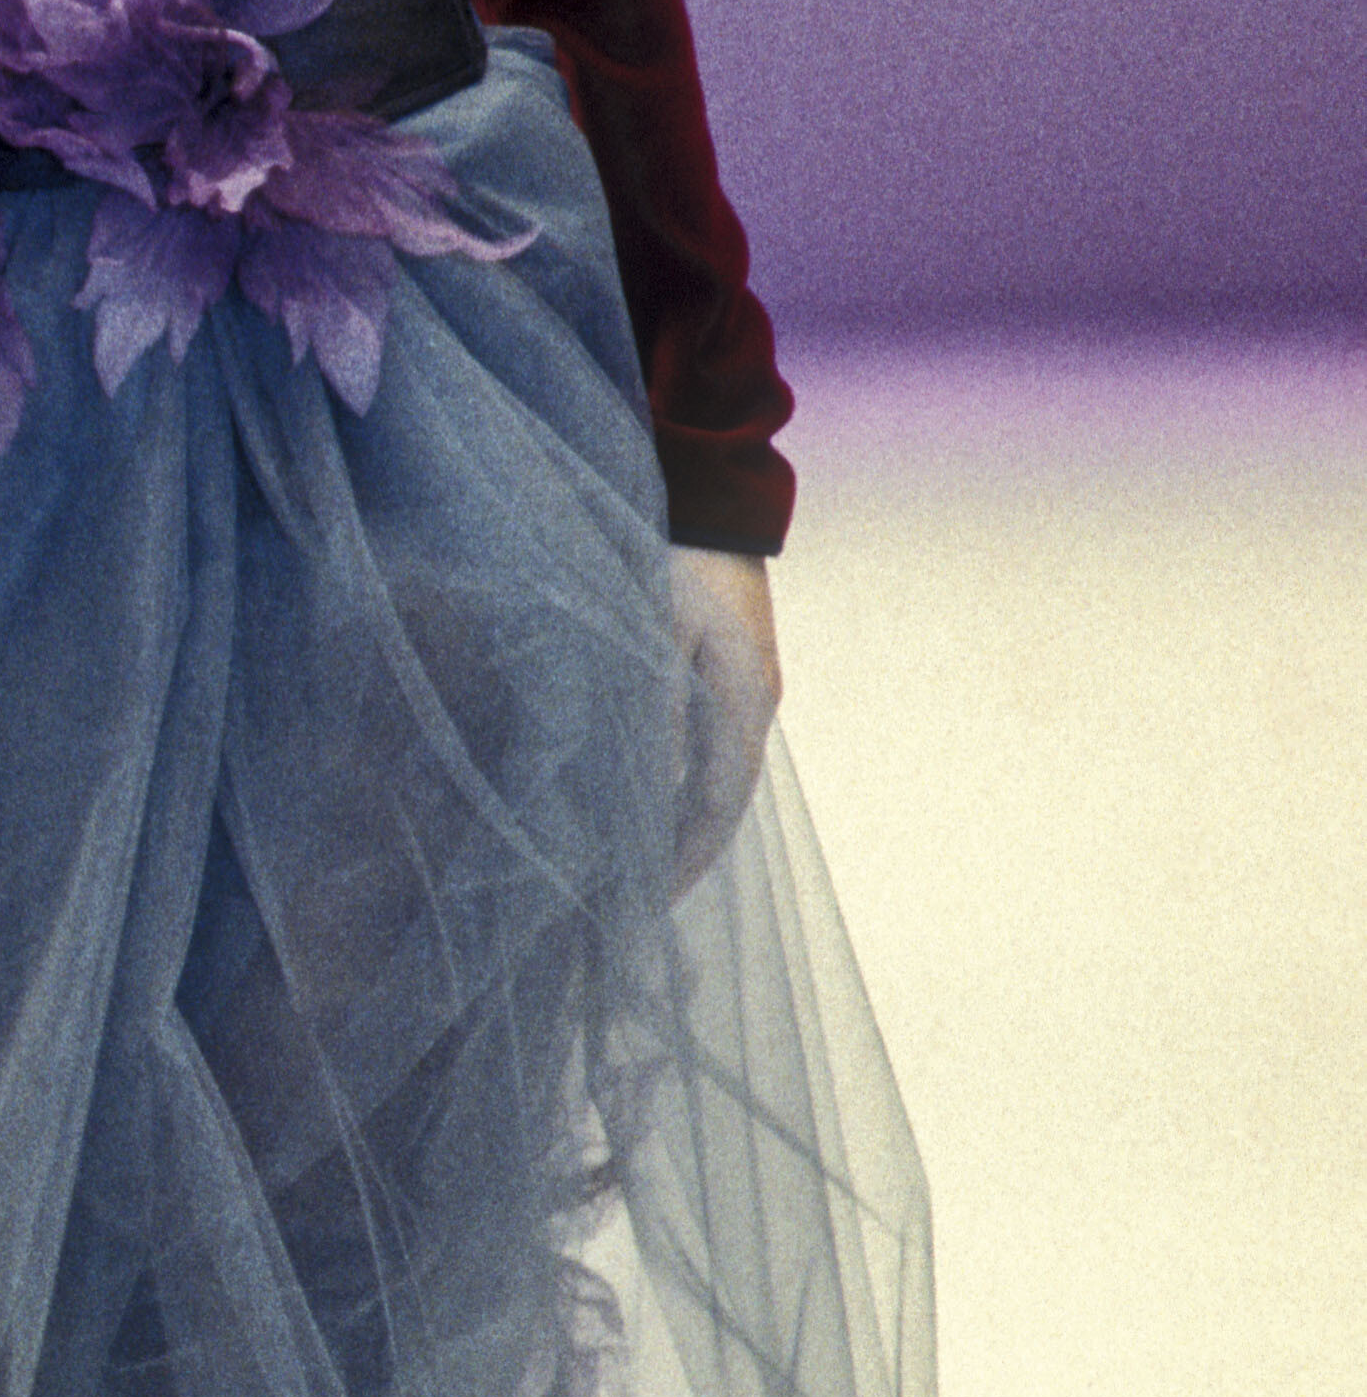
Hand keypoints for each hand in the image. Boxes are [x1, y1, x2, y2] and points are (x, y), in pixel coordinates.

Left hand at [665, 545, 780, 896]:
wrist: (713, 495)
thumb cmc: (673, 558)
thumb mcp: (652, 632)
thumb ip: (653, 709)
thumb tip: (648, 786)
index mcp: (744, 702)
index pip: (719, 806)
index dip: (685, 859)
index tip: (648, 901)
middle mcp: (756, 702)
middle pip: (725, 801)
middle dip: (685, 852)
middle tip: (640, 898)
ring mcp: (752, 684)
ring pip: (722, 776)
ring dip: (688, 820)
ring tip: (645, 862)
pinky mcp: (736, 668)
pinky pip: (717, 747)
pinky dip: (690, 783)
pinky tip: (659, 798)